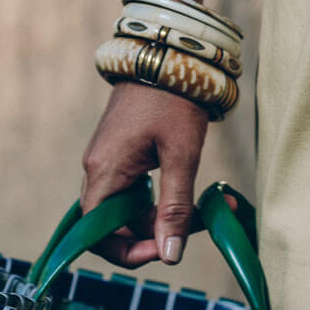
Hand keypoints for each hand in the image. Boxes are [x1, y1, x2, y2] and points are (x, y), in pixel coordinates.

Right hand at [80, 80, 209, 268]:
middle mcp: (98, 170)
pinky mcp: (124, 154)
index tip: (164, 251)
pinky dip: (166, 197)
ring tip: (212, 208)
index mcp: (104, 172)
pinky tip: (199, 194)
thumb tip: (171, 255)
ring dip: (168, 215)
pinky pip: (139, 191)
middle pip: (117, 225)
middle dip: (158, 233)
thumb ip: (175, 207)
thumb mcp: (180, 156)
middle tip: (198, 228)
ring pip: (133, 209)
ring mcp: (110, 161)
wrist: (167, 54)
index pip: (97, 235)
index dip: (126, 252)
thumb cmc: (173, 101)